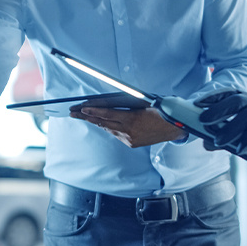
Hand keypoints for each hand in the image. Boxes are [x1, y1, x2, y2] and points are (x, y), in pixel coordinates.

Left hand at [71, 106, 186, 147]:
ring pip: (108, 128)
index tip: (82, 109)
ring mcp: (129, 139)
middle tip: (73, 113)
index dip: (93, 112)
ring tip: (82, 116)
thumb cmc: (160, 112)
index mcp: (132, 119)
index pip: (107, 114)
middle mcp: (128, 131)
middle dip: (86, 117)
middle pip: (103, 123)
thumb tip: (109, 102)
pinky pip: (116, 133)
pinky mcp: (131, 144)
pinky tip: (103, 122)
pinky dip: (109, 127)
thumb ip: (127, 104)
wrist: (173, 129)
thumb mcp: (144, 104)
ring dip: (96, 122)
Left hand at [194, 91, 246, 161]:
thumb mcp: (246, 130)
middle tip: (202, 121)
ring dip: (229, 130)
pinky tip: (240, 149)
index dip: (212, 97)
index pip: (228, 94)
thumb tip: (206, 143)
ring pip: (244, 118)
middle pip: (234, 101)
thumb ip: (228, 134)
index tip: (196, 104)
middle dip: (217, 110)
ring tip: (216, 141)